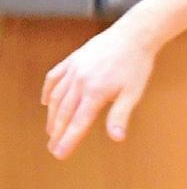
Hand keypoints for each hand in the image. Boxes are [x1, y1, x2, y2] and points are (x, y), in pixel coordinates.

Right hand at [41, 19, 157, 158]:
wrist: (134, 35)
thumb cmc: (137, 65)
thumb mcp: (133, 93)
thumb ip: (120, 115)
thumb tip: (116, 138)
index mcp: (95, 93)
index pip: (78, 123)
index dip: (68, 140)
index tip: (59, 154)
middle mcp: (79, 82)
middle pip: (64, 113)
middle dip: (57, 132)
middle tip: (53, 147)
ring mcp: (73, 70)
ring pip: (57, 98)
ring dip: (52, 116)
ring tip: (51, 131)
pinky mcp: (72, 60)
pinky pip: (54, 78)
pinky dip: (48, 91)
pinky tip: (46, 102)